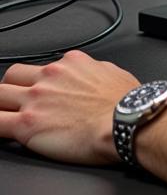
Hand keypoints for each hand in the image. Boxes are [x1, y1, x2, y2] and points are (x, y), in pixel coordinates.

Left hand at [0, 50, 138, 165]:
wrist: (125, 121)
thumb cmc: (126, 103)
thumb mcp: (113, 73)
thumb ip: (94, 71)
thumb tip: (91, 75)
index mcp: (71, 62)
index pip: (41, 67)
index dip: (38, 82)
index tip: (40, 92)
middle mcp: (50, 75)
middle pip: (12, 75)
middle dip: (11, 89)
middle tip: (14, 104)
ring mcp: (36, 98)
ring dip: (0, 106)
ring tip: (6, 117)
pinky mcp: (26, 124)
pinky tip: (2, 132)